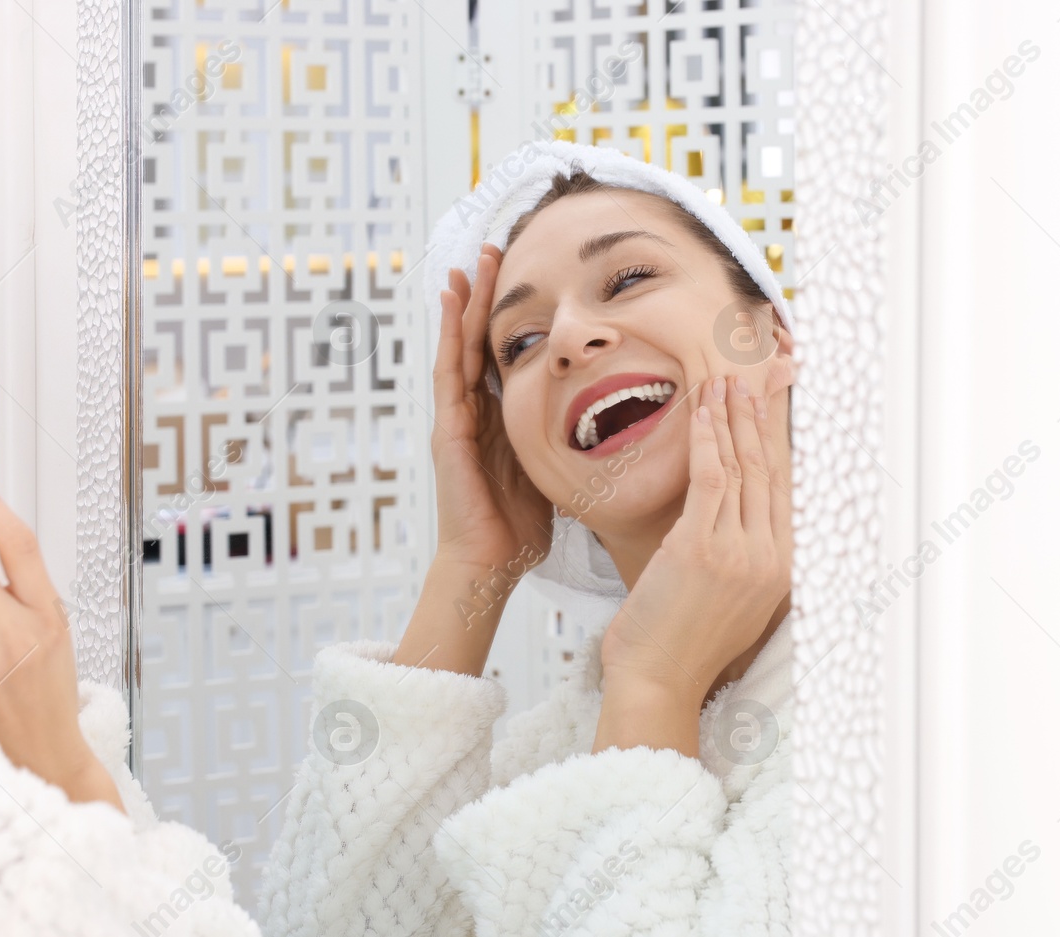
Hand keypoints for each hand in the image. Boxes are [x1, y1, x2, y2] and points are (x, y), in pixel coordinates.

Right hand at [429, 244, 553, 575]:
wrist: (491, 562)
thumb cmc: (520, 525)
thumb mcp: (552, 468)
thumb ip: (566, 439)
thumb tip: (610, 419)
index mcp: (497, 420)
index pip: (500, 356)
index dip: (509, 318)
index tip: (520, 278)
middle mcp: (473, 413)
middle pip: (477, 342)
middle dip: (484, 298)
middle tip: (493, 251)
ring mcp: (456, 420)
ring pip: (457, 349)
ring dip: (462, 306)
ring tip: (468, 265)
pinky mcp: (448, 432)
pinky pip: (448, 375)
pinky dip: (449, 337)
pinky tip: (452, 306)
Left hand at [598, 366, 793, 733]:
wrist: (657, 681)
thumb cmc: (681, 642)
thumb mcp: (729, 596)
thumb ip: (743, 552)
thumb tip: (739, 508)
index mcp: (784, 568)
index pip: (788, 486)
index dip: (783, 436)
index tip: (779, 398)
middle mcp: (771, 557)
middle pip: (772, 468)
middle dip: (765, 414)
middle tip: (760, 370)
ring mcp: (741, 553)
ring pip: (744, 468)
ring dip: (734, 417)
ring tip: (727, 379)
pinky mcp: (702, 548)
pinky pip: (712, 479)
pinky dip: (710, 439)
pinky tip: (705, 410)